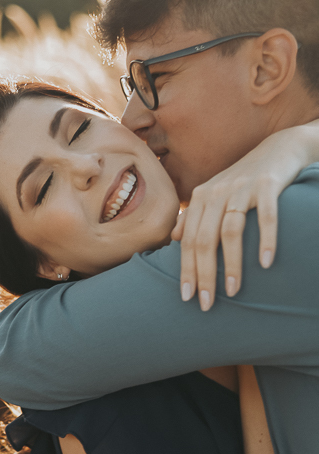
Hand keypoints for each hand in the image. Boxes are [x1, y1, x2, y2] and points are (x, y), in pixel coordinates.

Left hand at [172, 121, 318, 310]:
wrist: (278, 149)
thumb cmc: (243, 180)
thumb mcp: (214, 195)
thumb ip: (194, 216)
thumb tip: (174, 238)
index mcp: (200, 198)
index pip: (188, 241)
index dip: (186, 271)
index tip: (187, 298)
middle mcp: (216, 193)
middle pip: (204, 240)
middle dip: (204, 275)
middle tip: (207, 304)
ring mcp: (242, 188)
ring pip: (231, 232)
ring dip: (232, 264)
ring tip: (233, 291)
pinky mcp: (267, 185)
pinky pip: (266, 216)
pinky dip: (266, 240)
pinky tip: (265, 263)